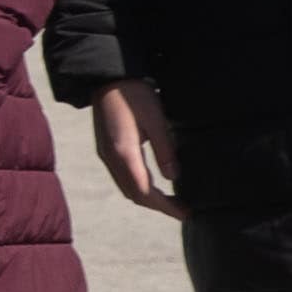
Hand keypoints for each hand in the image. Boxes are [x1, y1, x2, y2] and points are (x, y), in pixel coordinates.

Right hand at [89, 82, 178, 215]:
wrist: (107, 77)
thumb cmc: (134, 95)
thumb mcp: (156, 121)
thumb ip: (164, 151)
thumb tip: (173, 178)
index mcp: (124, 154)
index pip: (144, 192)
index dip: (165, 206)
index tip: (185, 213)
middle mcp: (111, 159)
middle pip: (133, 194)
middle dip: (158, 206)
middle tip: (182, 210)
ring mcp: (106, 155)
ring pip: (126, 188)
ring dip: (148, 198)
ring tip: (170, 200)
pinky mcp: (106, 149)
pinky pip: (122, 178)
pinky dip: (139, 187)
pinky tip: (153, 183)